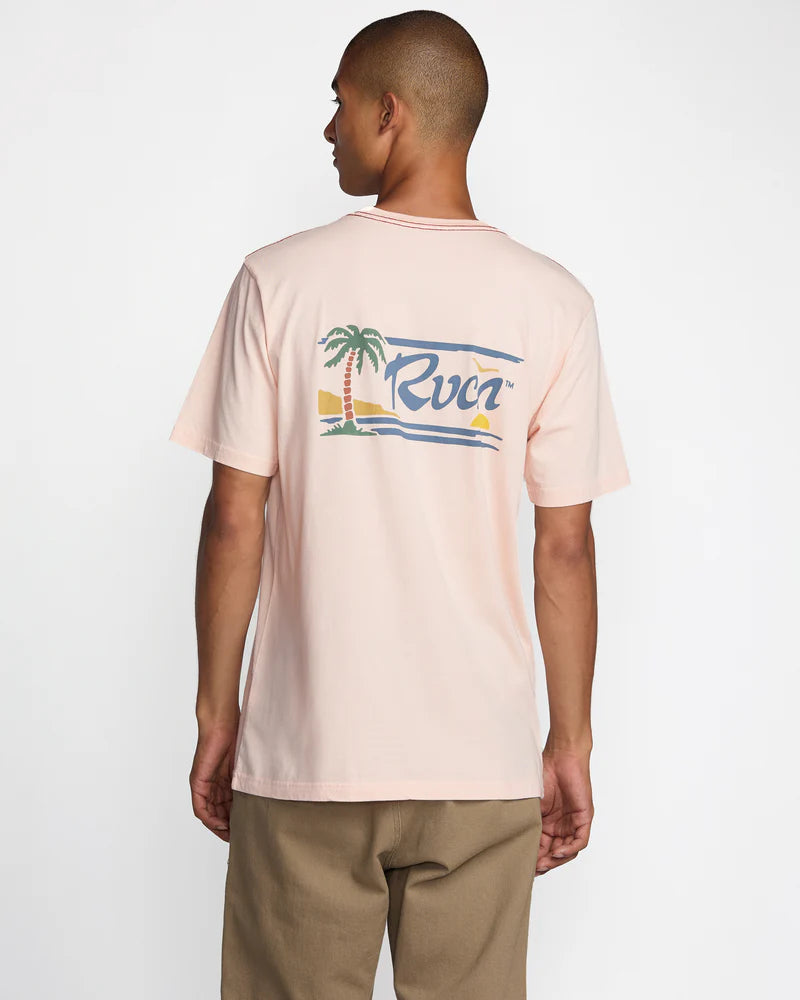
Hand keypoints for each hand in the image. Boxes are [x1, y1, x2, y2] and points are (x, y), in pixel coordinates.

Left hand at [189, 717, 238, 841]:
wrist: (222, 721)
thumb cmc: (236, 735)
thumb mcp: (246, 763)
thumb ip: (250, 778)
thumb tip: (267, 791)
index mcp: (223, 779)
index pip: (227, 806)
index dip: (235, 819)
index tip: (245, 829)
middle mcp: (211, 784)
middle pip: (218, 812)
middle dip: (228, 826)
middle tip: (240, 837)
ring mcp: (203, 783)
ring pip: (209, 813)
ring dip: (219, 826)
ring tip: (232, 835)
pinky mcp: (198, 781)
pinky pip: (201, 807)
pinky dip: (209, 818)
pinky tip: (220, 825)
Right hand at [535, 744, 593, 876]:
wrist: (561, 755)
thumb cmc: (545, 772)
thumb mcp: (533, 803)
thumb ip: (529, 821)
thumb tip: (516, 840)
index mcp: (549, 823)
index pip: (543, 846)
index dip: (535, 857)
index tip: (524, 865)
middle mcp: (562, 825)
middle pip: (556, 852)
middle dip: (545, 863)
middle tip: (534, 869)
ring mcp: (574, 822)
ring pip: (568, 850)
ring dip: (556, 859)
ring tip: (543, 864)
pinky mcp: (584, 817)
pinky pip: (580, 840)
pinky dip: (569, 849)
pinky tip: (557, 852)